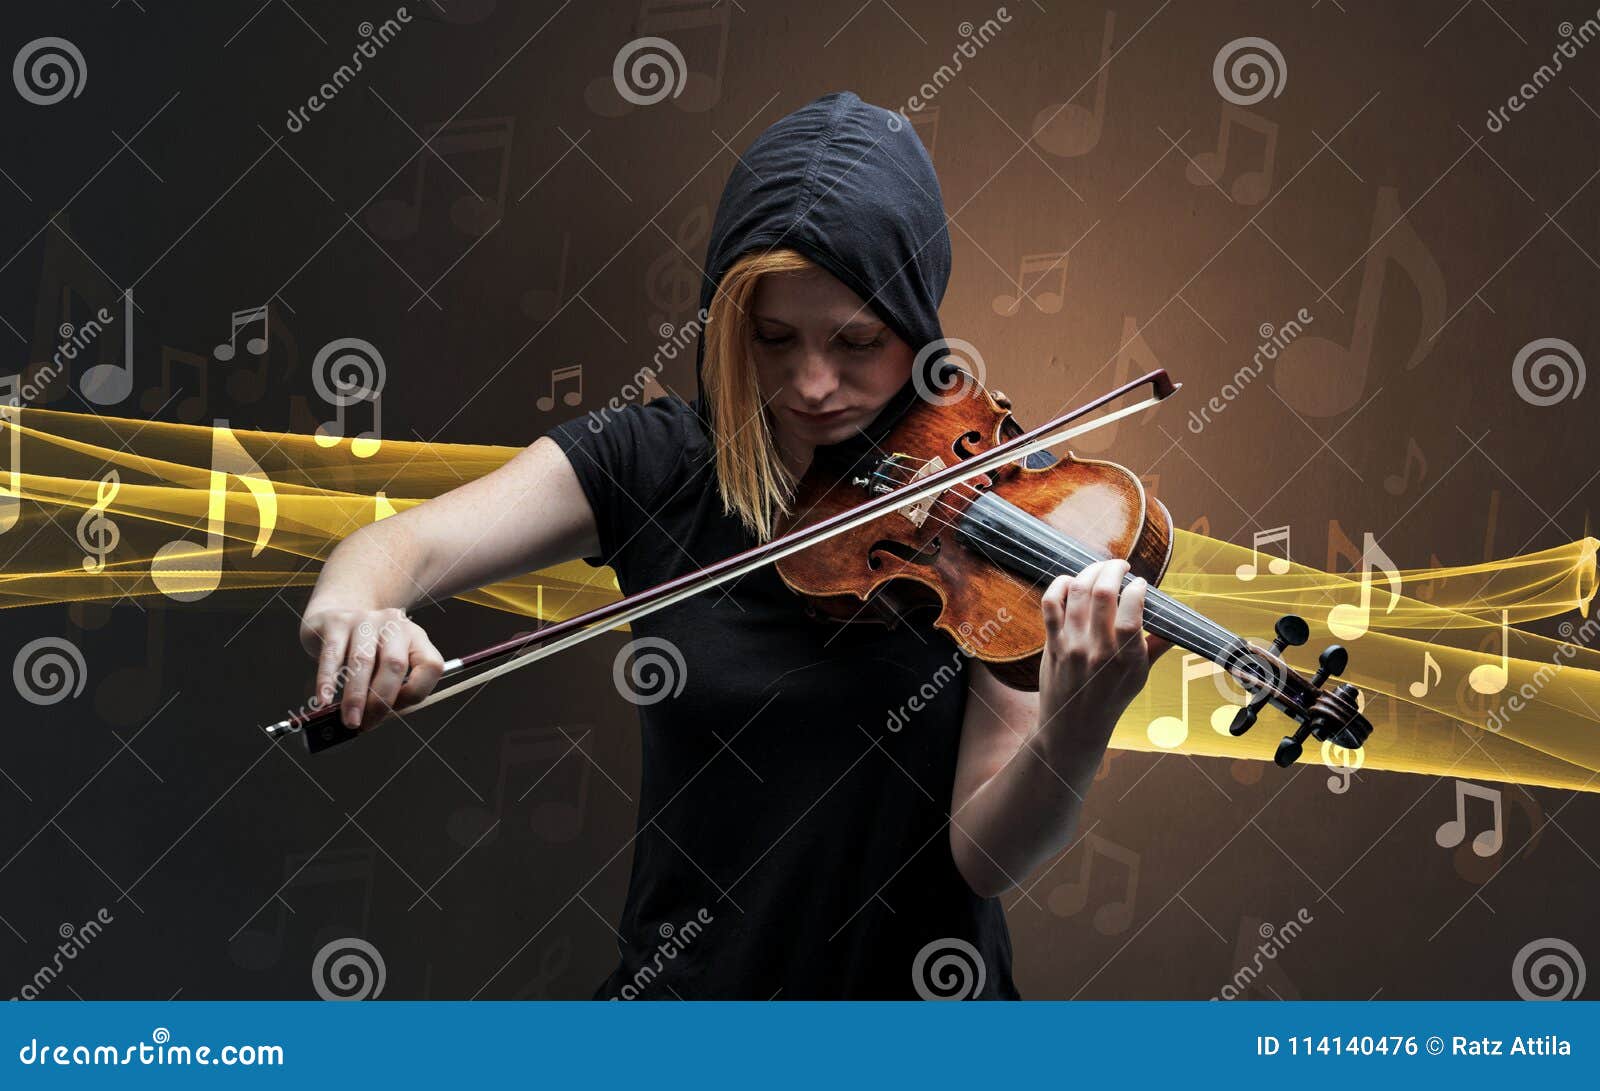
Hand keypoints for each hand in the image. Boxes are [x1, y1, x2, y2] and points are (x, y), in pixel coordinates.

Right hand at [299, 605, 445, 729]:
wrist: (334, 617)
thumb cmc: (364, 650)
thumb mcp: (386, 664)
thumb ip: (389, 690)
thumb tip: (376, 721)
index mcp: (416, 638)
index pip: (431, 666)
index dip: (416, 693)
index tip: (396, 712)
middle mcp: (395, 625)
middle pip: (395, 666)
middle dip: (381, 702)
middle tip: (368, 724)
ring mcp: (365, 620)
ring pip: (363, 662)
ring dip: (356, 697)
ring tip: (350, 720)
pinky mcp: (337, 621)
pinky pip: (332, 655)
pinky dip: (327, 681)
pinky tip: (324, 700)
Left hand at [1038, 559, 1171, 742]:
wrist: (1074, 725)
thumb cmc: (1112, 698)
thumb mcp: (1141, 675)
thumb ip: (1157, 645)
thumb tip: (1177, 621)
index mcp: (1127, 658)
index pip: (1132, 611)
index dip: (1137, 588)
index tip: (1140, 583)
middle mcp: (1098, 650)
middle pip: (1103, 592)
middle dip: (1113, 568)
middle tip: (1120, 566)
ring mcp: (1072, 645)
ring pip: (1077, 591)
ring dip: (1090, 571)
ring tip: (1100, 569)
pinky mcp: (1052, 644)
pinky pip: (1051, 603)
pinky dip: (1059, 584)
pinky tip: (1070, 580)